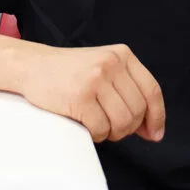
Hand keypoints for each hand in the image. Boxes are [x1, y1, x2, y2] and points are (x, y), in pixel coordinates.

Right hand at [20, 43, 165, 142]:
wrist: (33, 66)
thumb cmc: (69, 72)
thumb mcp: (104, 69)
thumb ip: (128, 91)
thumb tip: (152, 129)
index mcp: (122, 55)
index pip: (152, 90)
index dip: (157, 116)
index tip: (155, 133)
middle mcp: (111, 63)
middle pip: (138, 110)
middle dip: (127, 128)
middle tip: (111, 125)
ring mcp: (95, 78)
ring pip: (122, 122)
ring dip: (112, 132)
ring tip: (98, 124)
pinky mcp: (80, 96)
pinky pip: (101, 129)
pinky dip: (96, 134)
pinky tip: (85, 123)